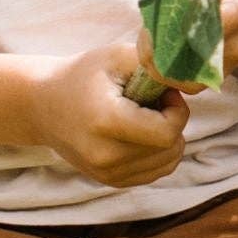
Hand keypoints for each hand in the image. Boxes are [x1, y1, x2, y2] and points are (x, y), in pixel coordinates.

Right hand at [29, 37, 191, 186]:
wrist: (44, 105)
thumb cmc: (85, 75)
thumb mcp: (119, 56)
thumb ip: (157, 65)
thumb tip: (192, 81)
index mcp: (106, 122)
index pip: (168, 133)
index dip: (177, 110)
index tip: (163, 92)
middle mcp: (105, 156)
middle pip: (170, 149)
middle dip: (173, 122)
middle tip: (155, 102)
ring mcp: (106, 174)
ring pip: (167, 163)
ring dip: (167, 139)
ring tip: (145, 117)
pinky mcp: (110, 181)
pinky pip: (156, 172)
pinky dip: (158, 152)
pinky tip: (140, 132)